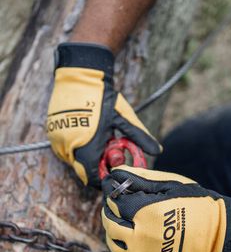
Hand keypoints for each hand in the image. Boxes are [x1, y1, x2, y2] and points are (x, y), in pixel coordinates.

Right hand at [47, 43, 160, 187]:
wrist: (80, 74)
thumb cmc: (103, 96)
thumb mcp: (123, 118)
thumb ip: (139, 137)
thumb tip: (157, 151)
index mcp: (87, 147)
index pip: (92, 177)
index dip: (104, 178)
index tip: (114, 171)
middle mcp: (68, 147)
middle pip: (84, 169)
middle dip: (98, 163)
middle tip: (109, 146)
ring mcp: (57, 139)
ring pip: (74, 159)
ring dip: (87, 154)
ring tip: (98, 134)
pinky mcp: (51, 131)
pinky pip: (65, 148)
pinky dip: (77, 145)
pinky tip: (87, 130)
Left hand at [101, 165, 230, 251]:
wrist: (216, 232)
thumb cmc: (195, 203)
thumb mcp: (169, 184)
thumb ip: (140, 178)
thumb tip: (116, 171)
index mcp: (146, 213)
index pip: (115, 202)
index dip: (113, 193)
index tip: (116, 188)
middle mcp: (141, 236)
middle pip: (110, 223)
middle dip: (110, 211)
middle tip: (118, 204)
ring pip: (114, 244)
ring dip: (113, 231)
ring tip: (123, 222)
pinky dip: (124, 251)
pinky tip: (132, 241)